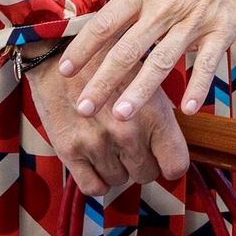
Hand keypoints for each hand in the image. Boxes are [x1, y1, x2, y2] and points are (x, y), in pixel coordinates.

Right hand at [27, 55, 188, 196]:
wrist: (60, 48)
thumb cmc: (108, 60)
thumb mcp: (146, 78)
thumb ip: (159, 113)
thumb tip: (171, 144)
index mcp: (154, 113)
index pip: (176, 164)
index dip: (171, 164)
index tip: (164, 158)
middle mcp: (128, 133)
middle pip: (147, 175)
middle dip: (144, 164)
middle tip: (135, 146)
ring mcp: (98, 144)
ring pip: (120, 181)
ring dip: (119, 168)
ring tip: (113, 145)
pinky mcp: (70, 150)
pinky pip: (92, 187)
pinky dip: (97, 180)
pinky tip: (97, 162)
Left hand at [59, 0, 235, 122]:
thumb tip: (106, 1)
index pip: (105, 23)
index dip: (82, 49)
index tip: (65, 70)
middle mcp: (166, 4)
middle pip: (126, 50)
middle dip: (102, 82)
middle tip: (82, 108)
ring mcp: (196, 18)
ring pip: (162, 61)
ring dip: (139, 91)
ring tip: (120, 116)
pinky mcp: (224, 27)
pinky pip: (208, 62)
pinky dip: (198, 87)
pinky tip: (186, 109)